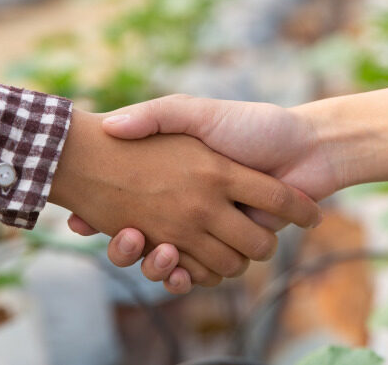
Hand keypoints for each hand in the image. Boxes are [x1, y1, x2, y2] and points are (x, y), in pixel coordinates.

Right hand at [51, 108, 321, 287]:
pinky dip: (188, 277)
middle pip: (145, 238)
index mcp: (179, 177)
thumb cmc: (252, 124)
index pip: (125, 201)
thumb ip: (158, 114)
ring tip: (155, 249)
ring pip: (173, 260)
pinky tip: (177, 268)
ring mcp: (212, 226)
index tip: (80, 219)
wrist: (307, 147)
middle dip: (132, 248)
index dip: (100, 214)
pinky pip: (204, 271)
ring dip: (159, 264)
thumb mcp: (196, 111)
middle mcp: (191, 204)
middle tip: (127, 238)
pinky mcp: (235, 244)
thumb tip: (110, 126)